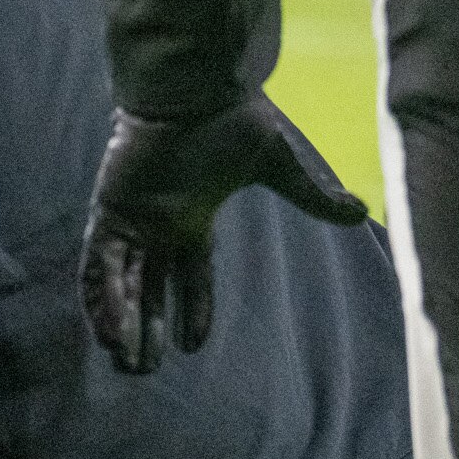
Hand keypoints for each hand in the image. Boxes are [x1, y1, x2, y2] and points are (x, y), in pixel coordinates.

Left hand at [81, 98, 367, 374]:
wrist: (198, 88)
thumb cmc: (233, 119)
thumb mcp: (278, 166)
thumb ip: (311, 196)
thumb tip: (359, 212)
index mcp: (192, 218)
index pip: (191, 276)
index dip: (193, 310)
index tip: (194, 347)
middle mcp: (158, 225)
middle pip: (147, 289)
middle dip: (146, 329)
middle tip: (144, 370)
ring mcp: (132, 220)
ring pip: (118, 285)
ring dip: (120, 324)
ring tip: (126, 363)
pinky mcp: (110, 212)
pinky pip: (99, 265)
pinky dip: (102, 299)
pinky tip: (108, 332)